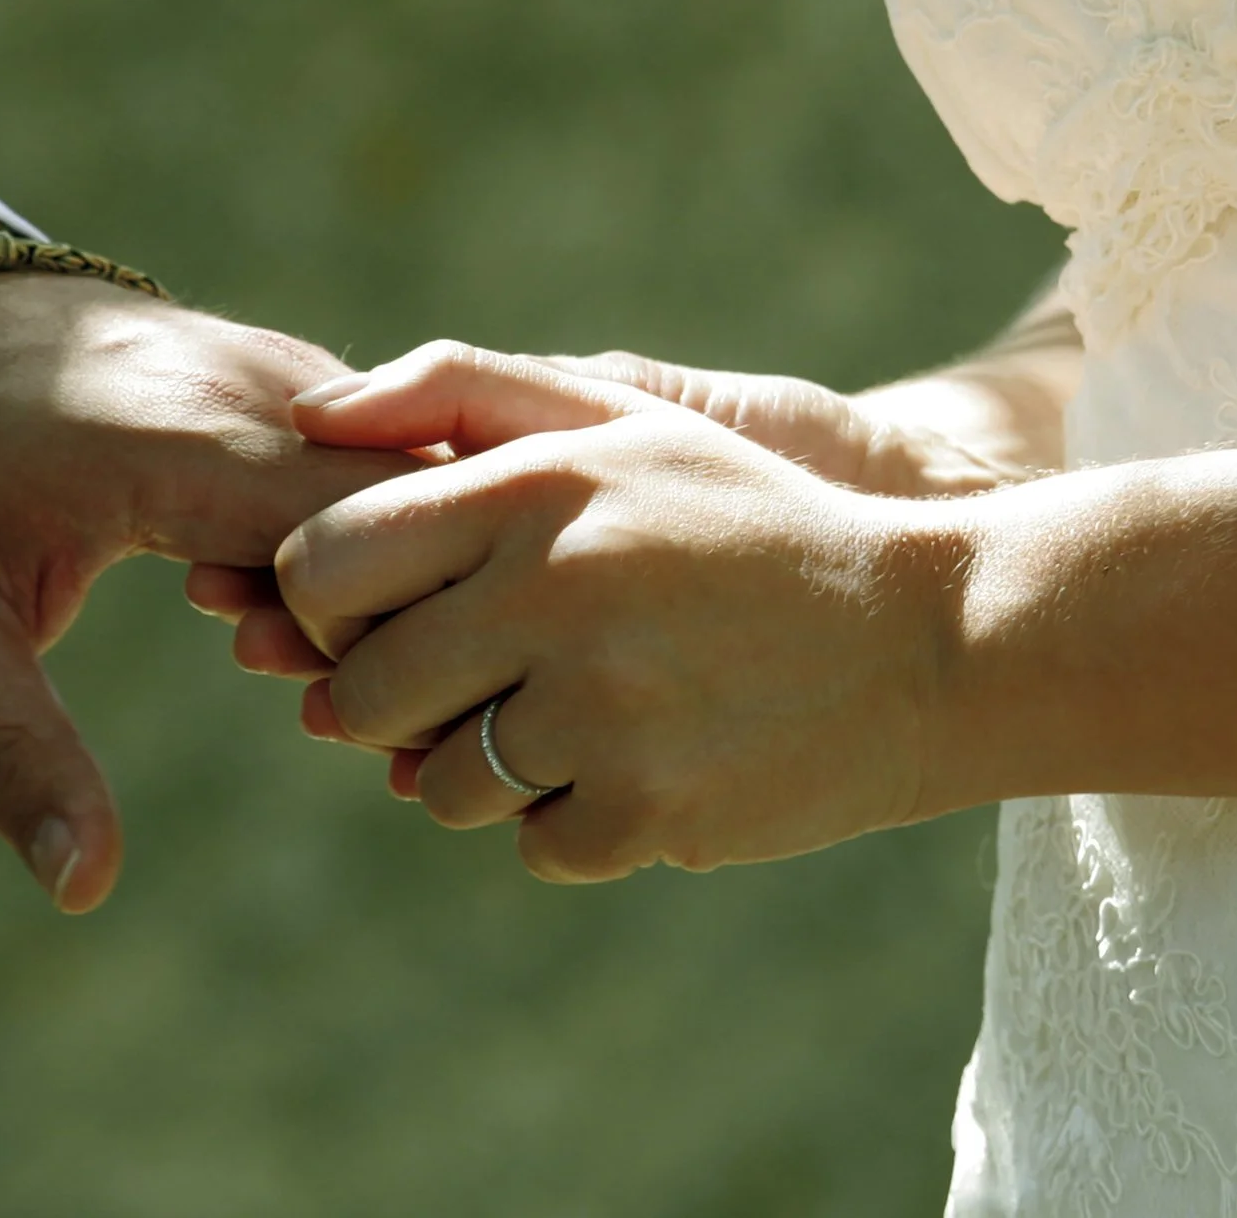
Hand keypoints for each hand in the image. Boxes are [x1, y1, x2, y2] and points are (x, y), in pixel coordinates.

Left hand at [0, 272, 417, 911]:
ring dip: (390, 574)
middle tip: (330, 712)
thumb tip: (82, 891)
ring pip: (409, 470)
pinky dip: (369, 531)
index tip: (317, 722)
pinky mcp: (268, 365)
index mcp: (182, 441)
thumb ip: (16, 757)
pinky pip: (370, 447)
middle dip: (404, 618)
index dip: (368, 650)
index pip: (366, 551)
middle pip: (417, 505)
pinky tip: (306, 608)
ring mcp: (269, 360)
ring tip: (304, 670)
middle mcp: (253, 382)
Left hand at [269, 343, 954, 880]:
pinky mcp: (648, 810)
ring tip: (590, 717)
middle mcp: (553, 590)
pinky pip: (532, 846)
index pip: (321, 566)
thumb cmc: (747, 520)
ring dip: (491, 769)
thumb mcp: (625, 420)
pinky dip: (578, 823)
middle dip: (401, 699)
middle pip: (364, 690)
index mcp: (530, 487)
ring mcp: (600, 710)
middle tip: (488, 681)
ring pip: (437, 783)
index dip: (336, 606)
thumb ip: (460, 391)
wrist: (929, 640)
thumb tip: (306, 417)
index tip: (398, 612)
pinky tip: (651, 764)